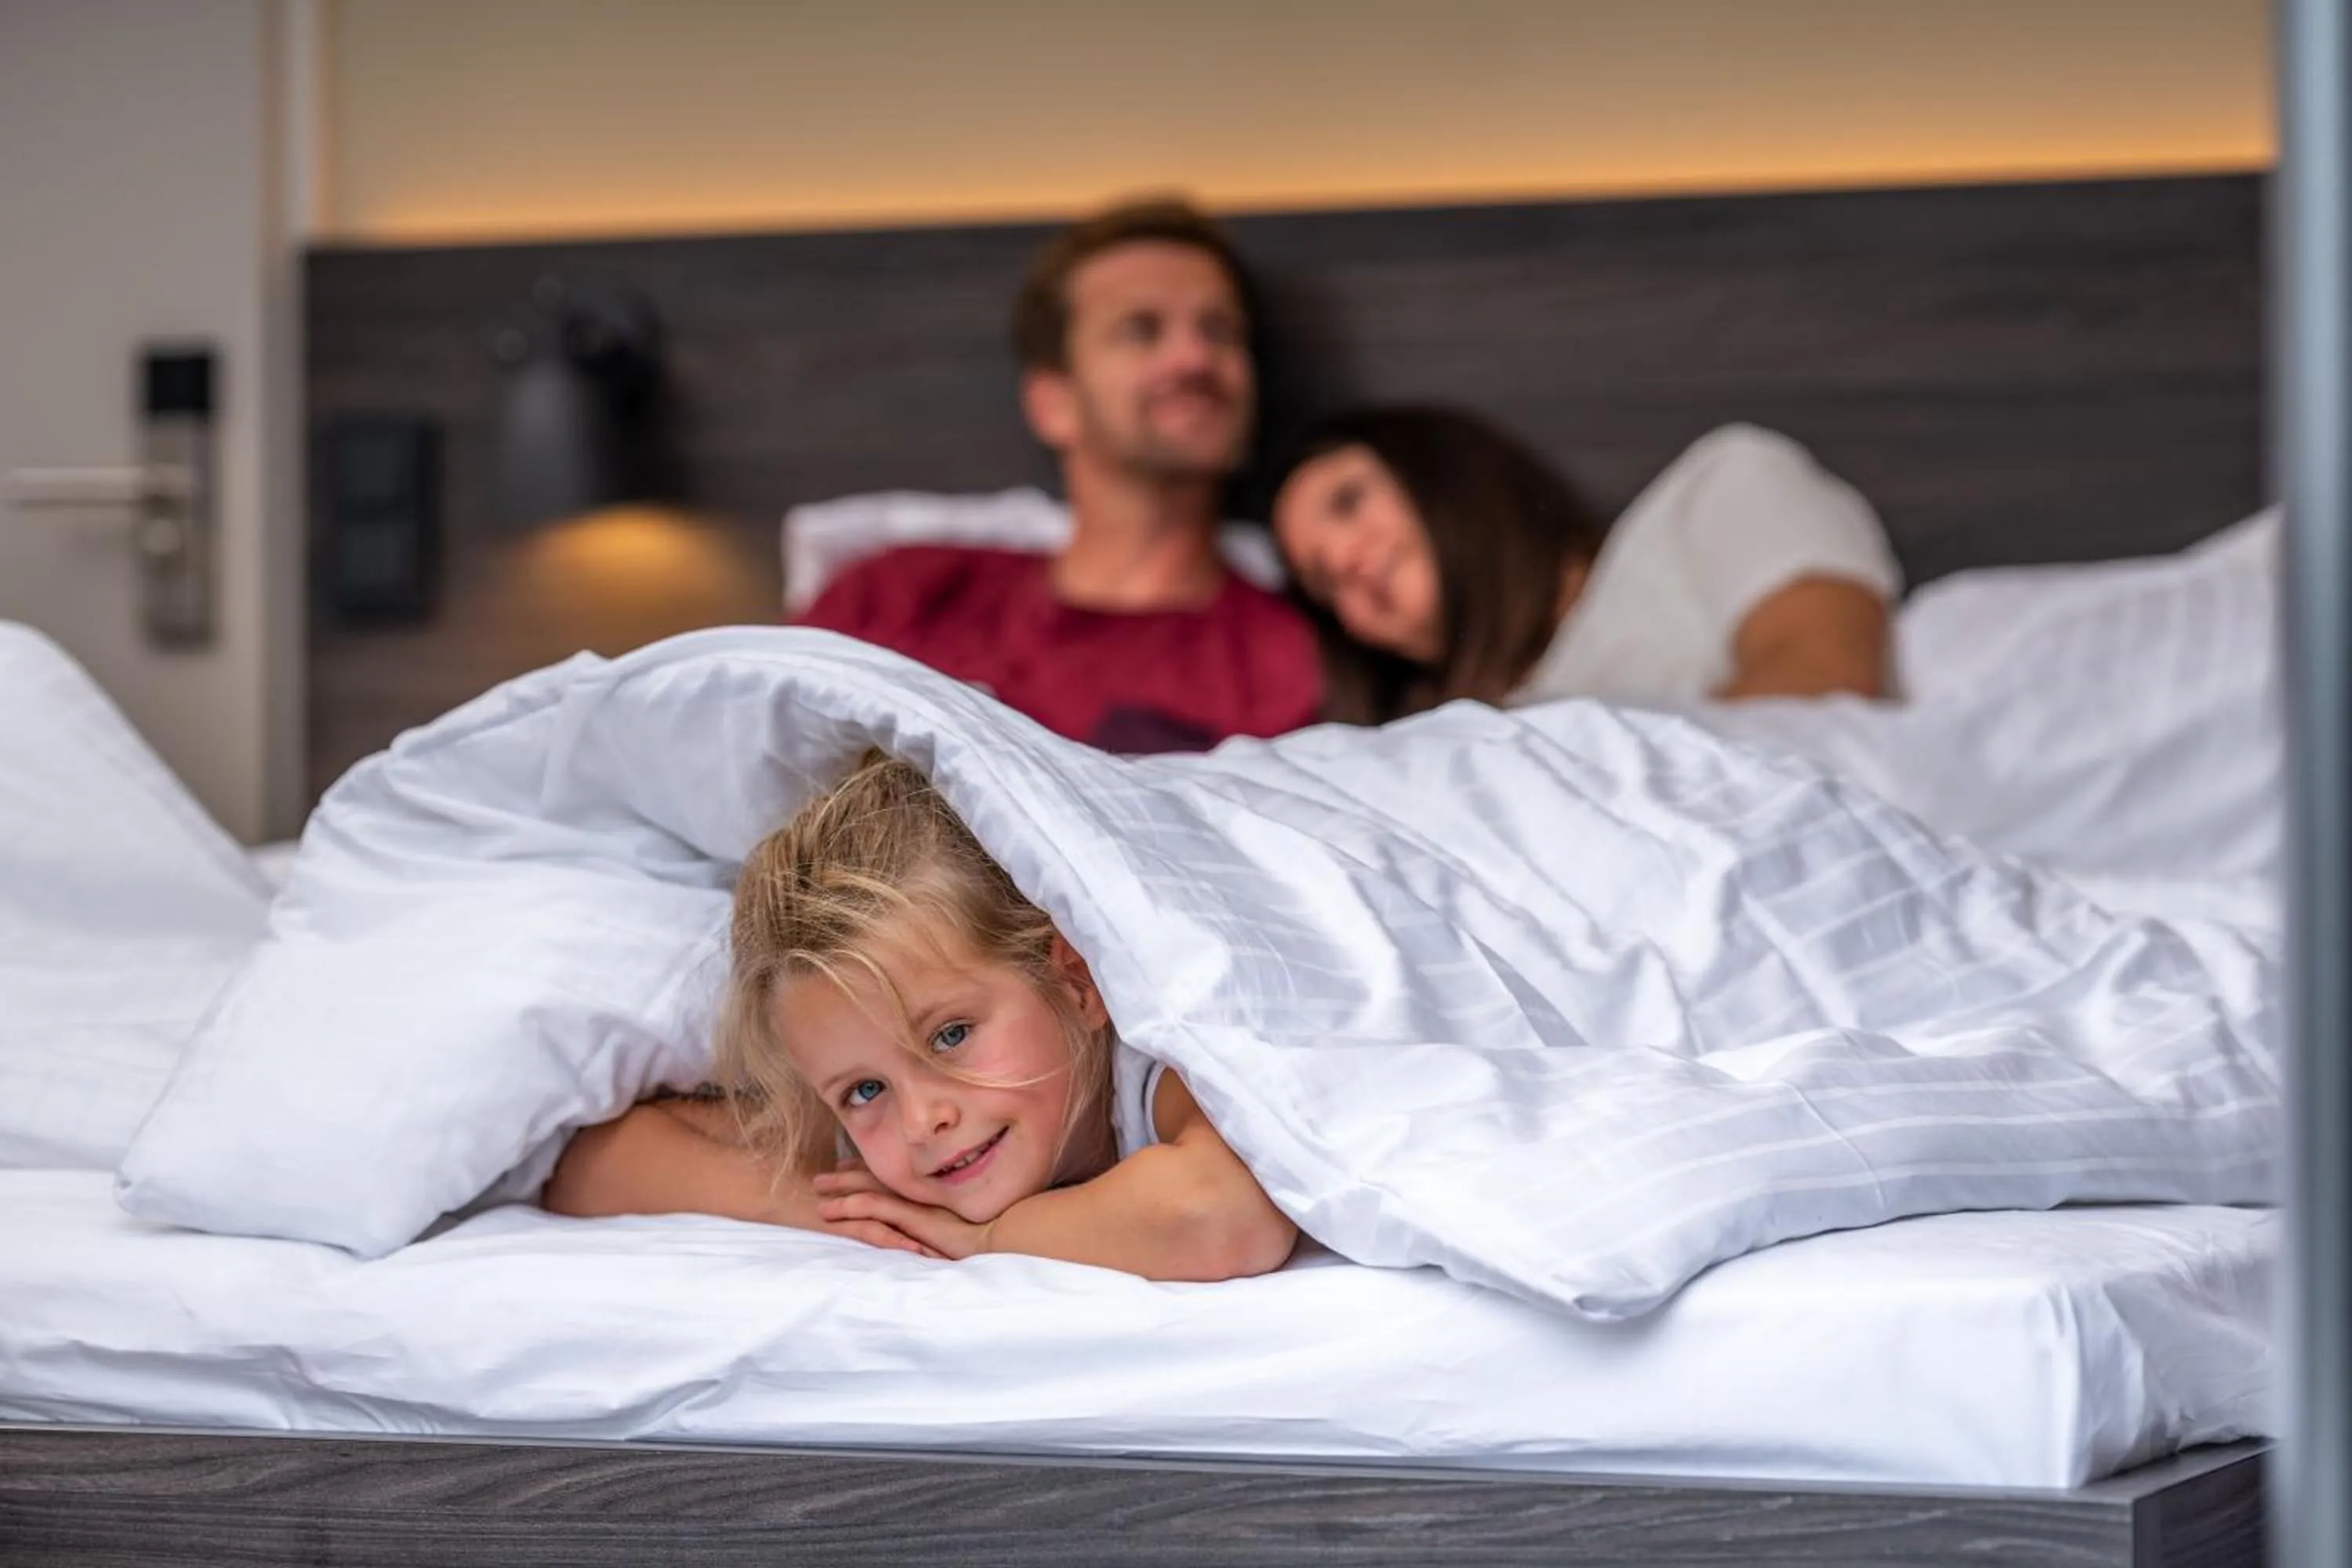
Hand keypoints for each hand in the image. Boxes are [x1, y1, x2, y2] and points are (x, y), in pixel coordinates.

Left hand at [812, 1163, 991, 1259]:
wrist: (999, 1238)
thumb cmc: (986, 1234)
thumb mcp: (960, 1224)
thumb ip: (943, 1221)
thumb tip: (931, 1231)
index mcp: (929, 1191)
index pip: (894, 1176)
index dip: (871, 1171)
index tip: (850, 1168)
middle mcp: (919, 1191)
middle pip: (876, 1176)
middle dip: (847, 1174)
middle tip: (824, 1176)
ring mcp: (913, 1202)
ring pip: (868, 1187)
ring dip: (840, 1188)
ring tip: (817, 1190)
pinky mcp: (909, 1215)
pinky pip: (872, 1207)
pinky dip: (848, 1206)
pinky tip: (830, 1209)